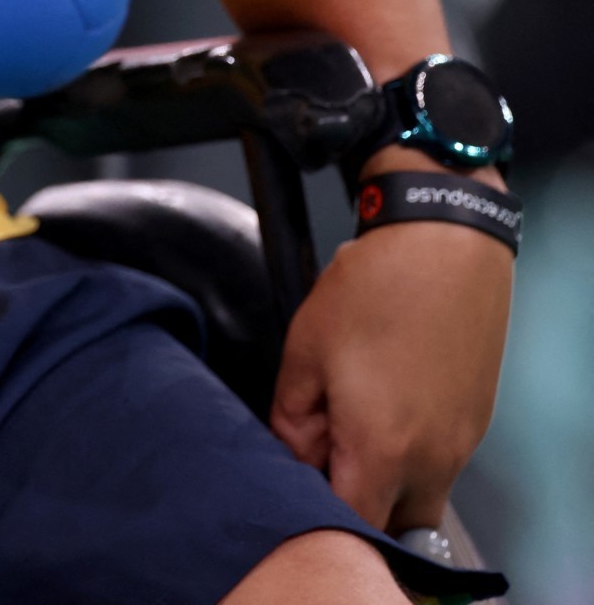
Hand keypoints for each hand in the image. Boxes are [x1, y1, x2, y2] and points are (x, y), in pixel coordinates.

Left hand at [270, 193, 512, 532]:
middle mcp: (433, 459)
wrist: (443, 245)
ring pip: (417, 493)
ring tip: (351, 415)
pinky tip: (384, 399)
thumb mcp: (304, 352)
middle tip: (321, 445)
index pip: (350, 520)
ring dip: (381, 474)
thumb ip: (291, 418)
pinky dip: (408, 451)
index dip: (315, 506)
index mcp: (383, 449)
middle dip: (351, 496)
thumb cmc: (373, 291)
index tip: (295, 474)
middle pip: (389, 518)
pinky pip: (439, 462)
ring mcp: (462, 443)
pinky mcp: (475, 421)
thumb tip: (292, 451)